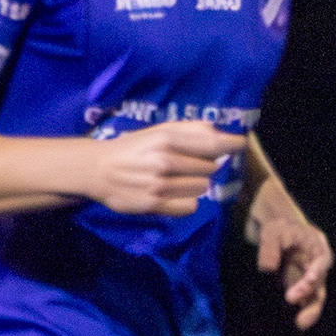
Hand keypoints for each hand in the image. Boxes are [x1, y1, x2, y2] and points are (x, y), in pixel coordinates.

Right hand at [85, 120, 244, 217]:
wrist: (95, 169)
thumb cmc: (133, 148)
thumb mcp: (157, 131)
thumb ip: (189, 130)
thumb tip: (219, 132)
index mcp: (165, 139)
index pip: (213, 144)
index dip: (232, 144)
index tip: (239, 144)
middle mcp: (164, 161)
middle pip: (211, 168)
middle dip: (203, 166)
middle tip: (185, 165)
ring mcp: (158, 185)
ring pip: (203, 188)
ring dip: (195, 184)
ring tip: (176, 179)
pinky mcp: (153, 205)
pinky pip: (190, 206)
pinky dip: (186, 201)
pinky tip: (172, 193)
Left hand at [244, 180, 332, 327]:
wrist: (272, 227)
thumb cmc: (277, 226)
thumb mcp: (272, 231)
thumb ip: (270, 248)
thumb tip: (268, 269)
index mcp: (317, 249)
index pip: (320, 265)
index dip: (313, 278)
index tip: (300, 290)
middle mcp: (316, 265)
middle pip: (320, 285)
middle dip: (312, 302)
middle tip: (301, 320)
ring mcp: (307, 275)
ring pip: (313, 295)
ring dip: (308, 309)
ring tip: (300, 325)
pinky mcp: (297, 282)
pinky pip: (301, 297)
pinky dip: (298, 307)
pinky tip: (291, 320)